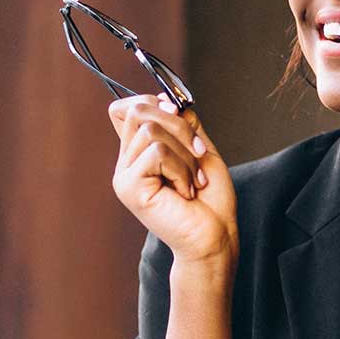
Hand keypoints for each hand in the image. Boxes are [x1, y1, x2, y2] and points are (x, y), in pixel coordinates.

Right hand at [109, 94, 238, 266]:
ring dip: (184, 153)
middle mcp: (126, 163)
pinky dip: (181, 169)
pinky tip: (185, 192)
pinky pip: (157, 153)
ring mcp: (125, 176)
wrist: (214, 237)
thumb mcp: (200, 150)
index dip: (153, 102)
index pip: (126, 108)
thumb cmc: (210, 201)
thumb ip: (184, 124)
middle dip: (178, 125)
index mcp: (139, 154)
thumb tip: (169, 101)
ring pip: (151, 130)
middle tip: (198, 154)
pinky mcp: (129, 187)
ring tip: (193, 181)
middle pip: (138, 110)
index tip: (180, 117)